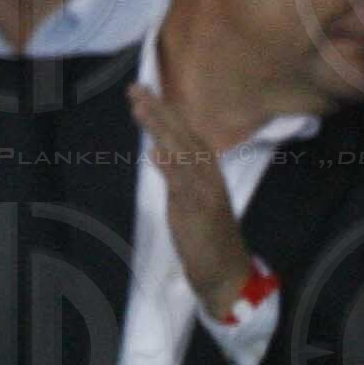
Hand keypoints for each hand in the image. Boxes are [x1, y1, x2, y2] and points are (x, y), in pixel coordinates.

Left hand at [128, 81, 255, 318]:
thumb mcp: (192, 202)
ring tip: (139, 108)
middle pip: (184, 137)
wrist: (227, 275)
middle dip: (160, 112)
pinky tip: (155, 151)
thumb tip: (157, 151)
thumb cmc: (209, 240)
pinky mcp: (198, 213)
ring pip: (182, 154)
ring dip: (160, 130)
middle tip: (136, 89)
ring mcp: (205, 194)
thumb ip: (176, 177)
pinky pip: (183, 187)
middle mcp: (210, 179)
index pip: (188, 135)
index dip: (168, 113)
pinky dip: (169, 168)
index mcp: (210, 174)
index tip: (147, 93)